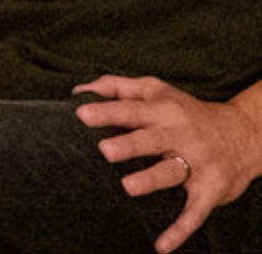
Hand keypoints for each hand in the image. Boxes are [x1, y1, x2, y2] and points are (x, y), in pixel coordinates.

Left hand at [75, 74, 261, 252]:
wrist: (245, 134)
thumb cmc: (185, 111)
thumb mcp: (156, 90)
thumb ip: (117, 87)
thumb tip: (79, 91)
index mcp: (162, 110)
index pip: (131, 110)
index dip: (107, 112)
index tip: (80, 114)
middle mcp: (179, 135)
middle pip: (150, 139)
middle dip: (129, 145)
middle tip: (104, 150)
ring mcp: (196, 163)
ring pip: (171, 172)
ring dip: (151, 180)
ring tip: (127, 187)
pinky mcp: (210, 189)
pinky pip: (195, 211)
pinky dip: (180, 229)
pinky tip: (162, 246)